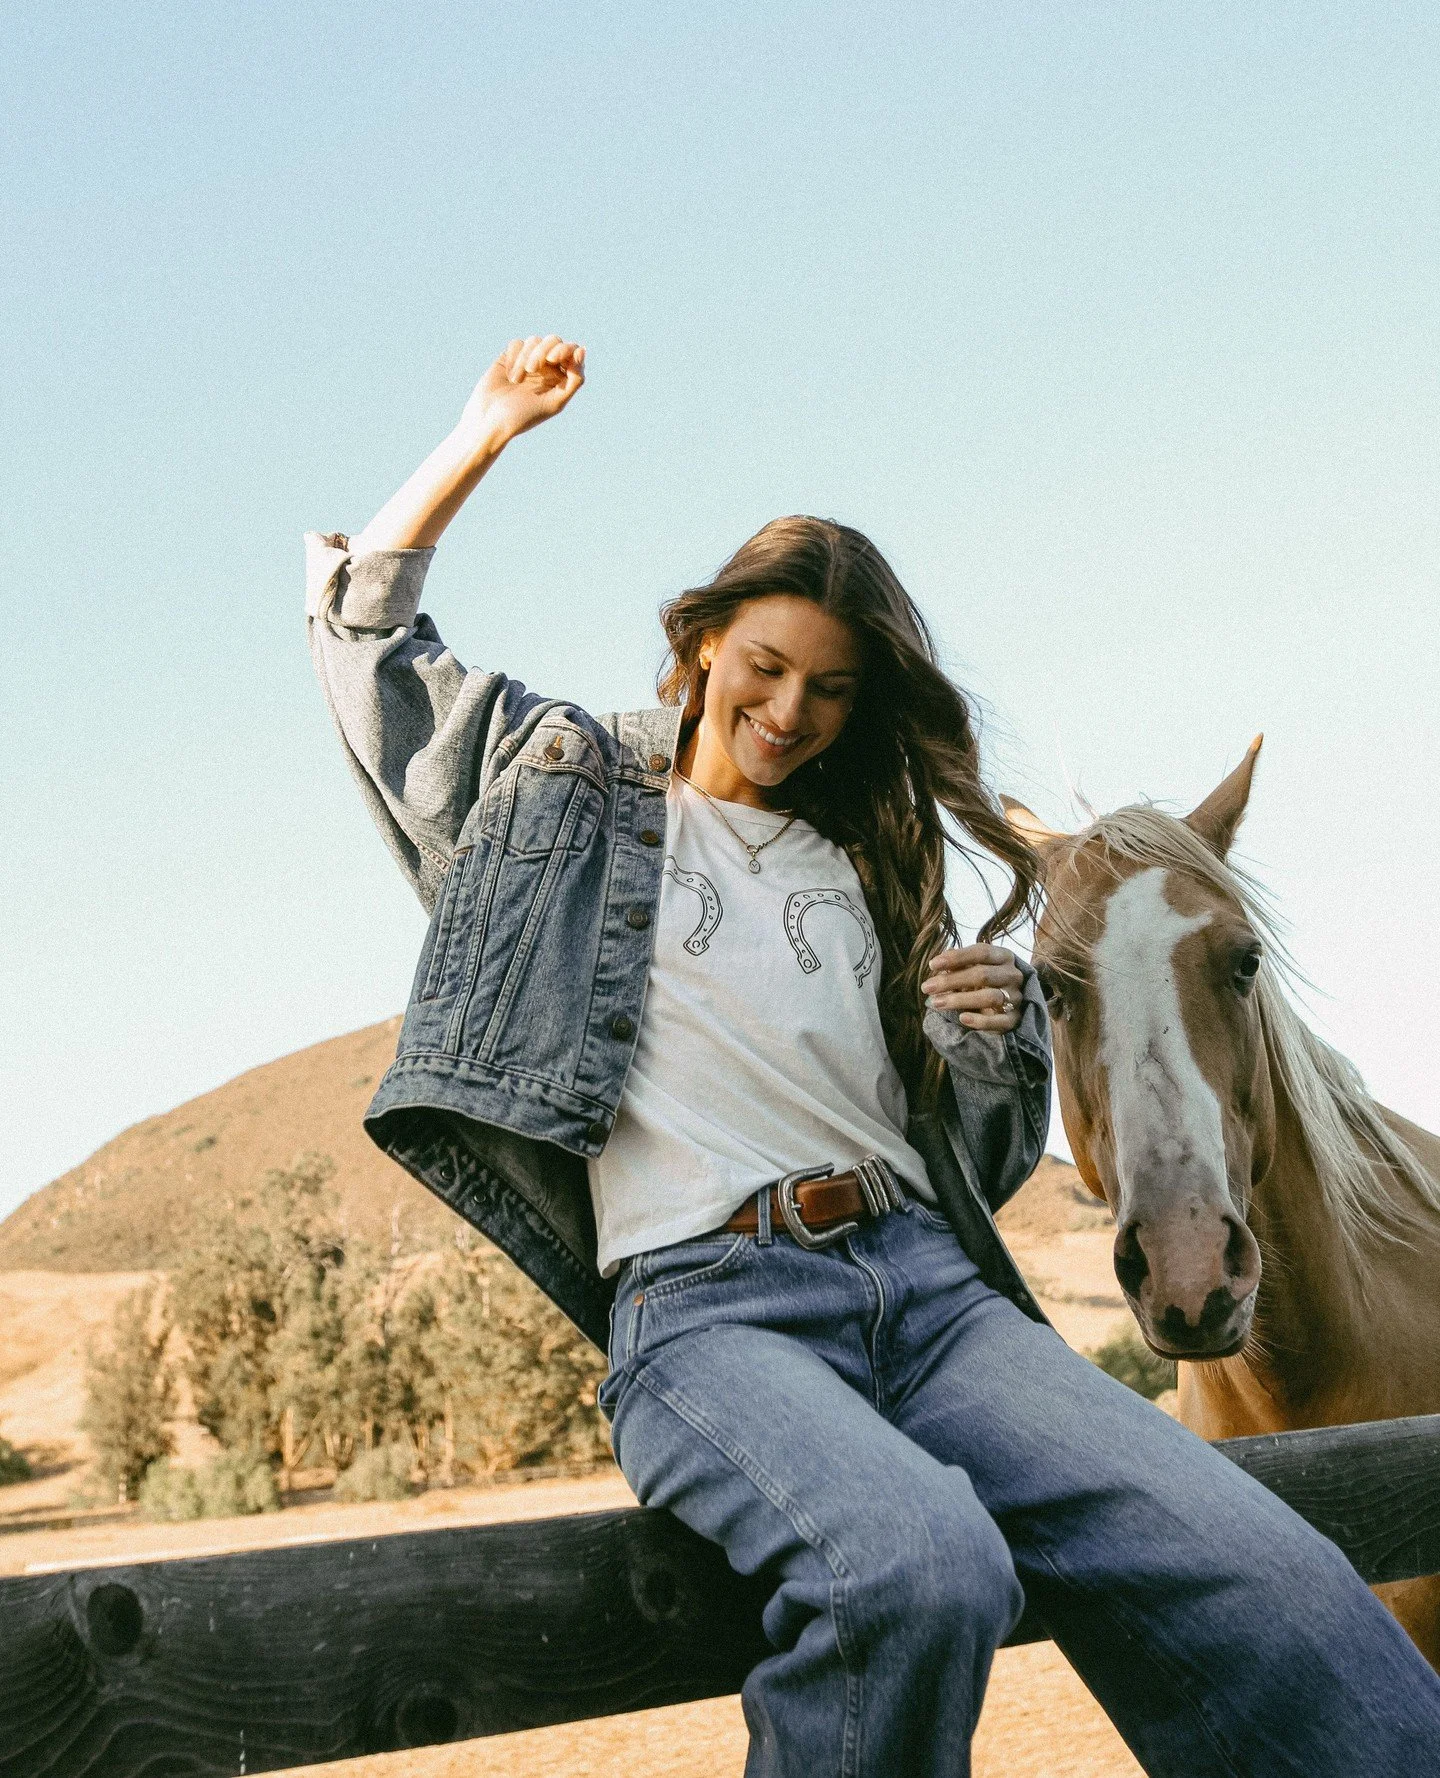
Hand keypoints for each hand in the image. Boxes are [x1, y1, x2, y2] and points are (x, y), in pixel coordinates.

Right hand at [461, 335, 585, 447]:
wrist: (489, 420)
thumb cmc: (523, 416)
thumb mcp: (555, 402)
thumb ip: (575, 380)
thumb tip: (581, 350)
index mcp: (561, 379)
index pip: (572, 352)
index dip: (566, 350)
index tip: (553, 359)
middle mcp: (547, 368)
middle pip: (554, 341)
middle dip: (544, 351)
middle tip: (534, 368)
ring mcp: (528, 361)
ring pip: (534, 340)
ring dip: (526, 359)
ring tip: (516, 381)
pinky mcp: (510, 357)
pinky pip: (517, 344)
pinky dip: (514, 358)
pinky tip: (509, 376)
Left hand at [921, 944, 1024, 1031]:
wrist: (1006, 1004)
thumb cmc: (984, 980)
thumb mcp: (972, 968)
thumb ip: (958, 964)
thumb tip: (940, 961)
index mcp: (1004, 956)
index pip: (981, 952)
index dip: (956, 957)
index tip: (932, 964)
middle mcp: (1013, 975)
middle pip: (982, 975)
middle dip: (951, 981)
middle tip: (927, 987)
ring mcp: (1016, 997)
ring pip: (989, 997)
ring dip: (959, 1000)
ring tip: (937, 1002)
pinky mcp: (1014, 1019)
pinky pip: (998, 1021)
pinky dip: (980, 1021)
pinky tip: (962, 1018)